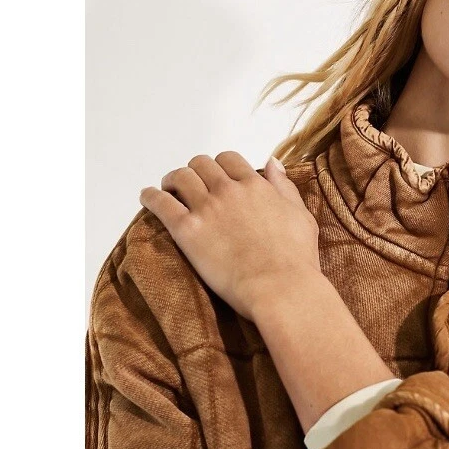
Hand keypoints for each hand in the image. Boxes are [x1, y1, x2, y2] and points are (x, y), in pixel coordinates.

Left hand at [138, 152, 319, 321]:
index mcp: (256, 186)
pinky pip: (161, 203)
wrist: (280, 288)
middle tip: (192, 185)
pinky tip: (147, 198)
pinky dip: (151, 197)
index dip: (220, 166)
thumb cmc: (296, 260)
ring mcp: (207, 209)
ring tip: (169, 190)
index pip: (229, 160)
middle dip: (195, 171)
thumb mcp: (301, 217)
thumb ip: (285, 187)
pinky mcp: (188, 231)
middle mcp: (229, 190)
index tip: (217, 177)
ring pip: (180, 177)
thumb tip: (272, 162)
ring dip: (172, 180)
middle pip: (201, 165)